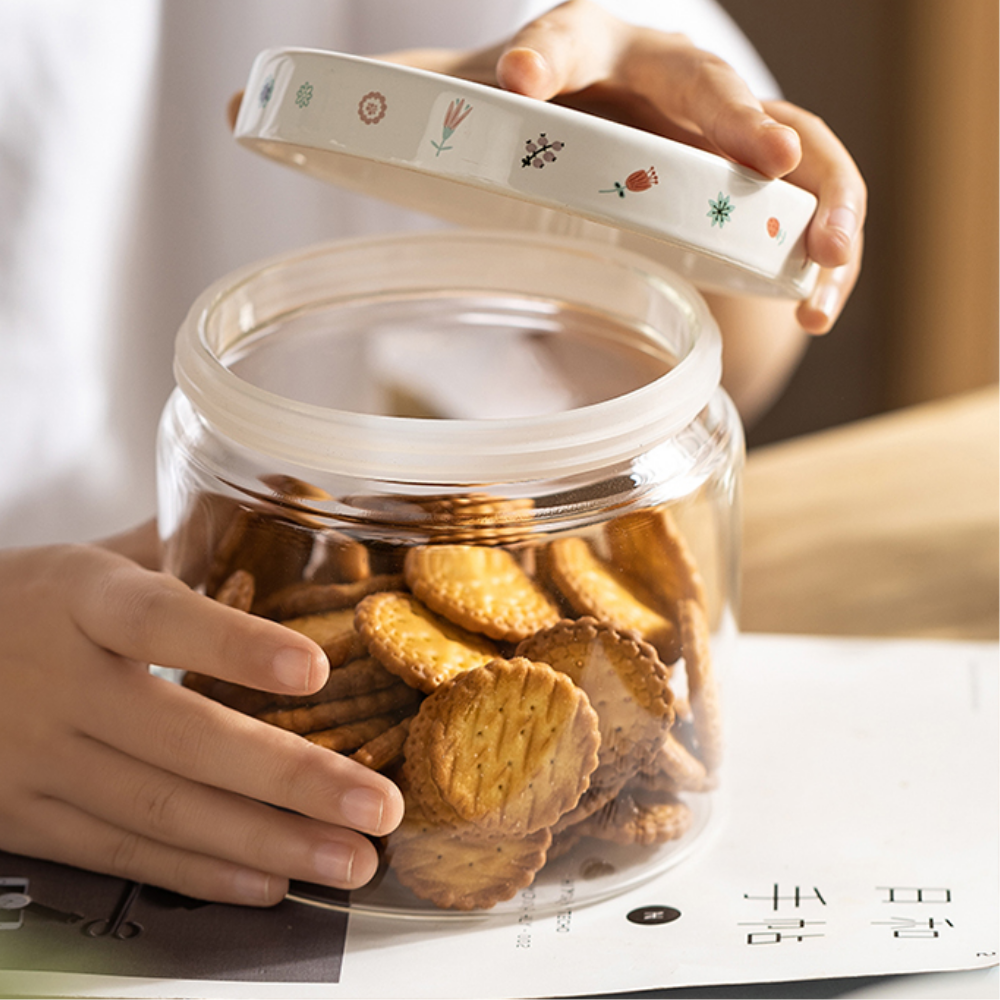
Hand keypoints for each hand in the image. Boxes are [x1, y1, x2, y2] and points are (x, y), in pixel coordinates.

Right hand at [0, 531, 403, 905]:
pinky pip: (123, 852)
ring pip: (164, 810)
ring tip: (352, 861)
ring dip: (268, 843)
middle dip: (291, 779)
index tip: (313, 669)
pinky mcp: (21, 819)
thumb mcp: (89, 560)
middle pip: (182, 738)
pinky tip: (272, 881)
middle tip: (378, 807)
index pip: (160, 617)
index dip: (235, 645)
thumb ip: (182, 544)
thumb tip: (295, 503)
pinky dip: (203, 873)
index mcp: (80, 599)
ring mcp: (35, 759)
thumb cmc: (27, 605)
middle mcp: (58, 681)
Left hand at [382, 0, 864, 333]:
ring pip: (795, 142)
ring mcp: (722, 131)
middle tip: (762, 156)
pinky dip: (824, 251)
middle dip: (733, 116)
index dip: (550, 52)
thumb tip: (238, 111)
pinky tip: (820, 306)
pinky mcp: (758, 184)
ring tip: (822, 259)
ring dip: (818, 199)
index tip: (524, 79)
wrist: (607, 136)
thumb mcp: (461, 106)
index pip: (572, 33)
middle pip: (703, 83)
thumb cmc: (532, 118)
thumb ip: (382, 104)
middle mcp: (663, 82)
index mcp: (585, 50)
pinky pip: (813, 205)